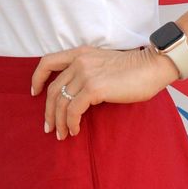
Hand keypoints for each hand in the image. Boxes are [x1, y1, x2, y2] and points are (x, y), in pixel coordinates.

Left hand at [31, 44, 178, 138]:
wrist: (152, 66)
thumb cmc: (135, 69)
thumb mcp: (104, 63)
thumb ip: (88, 72)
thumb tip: (78, 95)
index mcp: (80, 54)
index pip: (47, 62)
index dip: (37, 78)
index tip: (35, 93)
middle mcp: (79, 62)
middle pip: (53, 90)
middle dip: (49, 112)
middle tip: (50, 128)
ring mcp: (85, 74)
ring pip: (61, 102)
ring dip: (59, 122)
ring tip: (62, 135)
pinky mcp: (94, 88)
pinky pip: (73, 110)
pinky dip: (71, 123)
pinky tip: (75, 131)